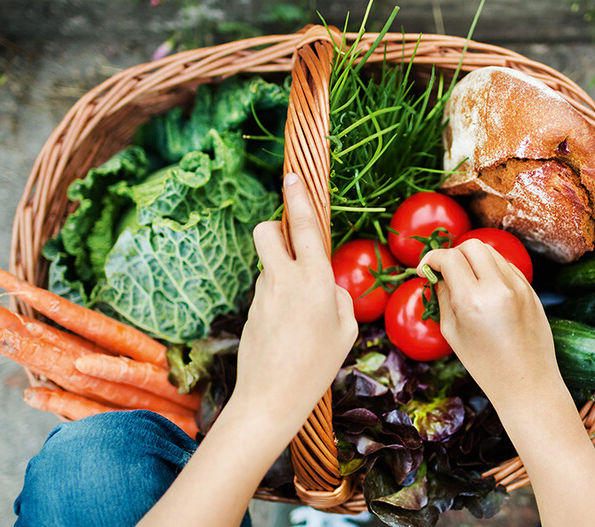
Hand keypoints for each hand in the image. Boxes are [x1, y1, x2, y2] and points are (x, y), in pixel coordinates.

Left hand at [140, 173, 356, 526]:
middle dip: (273, 227)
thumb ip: (339, 299)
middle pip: (267, 232)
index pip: (304, 228)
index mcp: (314, 281)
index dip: (299, 199)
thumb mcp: (344, 331)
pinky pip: (266, 292)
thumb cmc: (316, 366)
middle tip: (288, 245)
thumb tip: (328, 286)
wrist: (270, 397)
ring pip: (269, 266)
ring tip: (299, 319)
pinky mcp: (250, 309)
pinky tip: (286, 332)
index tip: (292, 177)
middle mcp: (283, 280)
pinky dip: (277, 300)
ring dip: (282, 275)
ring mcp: (262, 294)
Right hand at [418, 239, 561, 409]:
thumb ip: (443, 297)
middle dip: (453, 254)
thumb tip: (438, 275)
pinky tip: (485, 289)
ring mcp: (518, 286)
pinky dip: (491, 269)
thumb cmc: (484, 364)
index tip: (424, 270)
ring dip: (473, 260)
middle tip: (445, 272)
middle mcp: (498, 287)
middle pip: (471, 246)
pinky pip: (506, 266)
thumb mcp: (452, 332)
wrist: (527, 382)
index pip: (449, 258)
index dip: (431, 259)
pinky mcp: (530, 290)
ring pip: (490, 252)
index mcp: (473, 300)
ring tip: (466, 281)